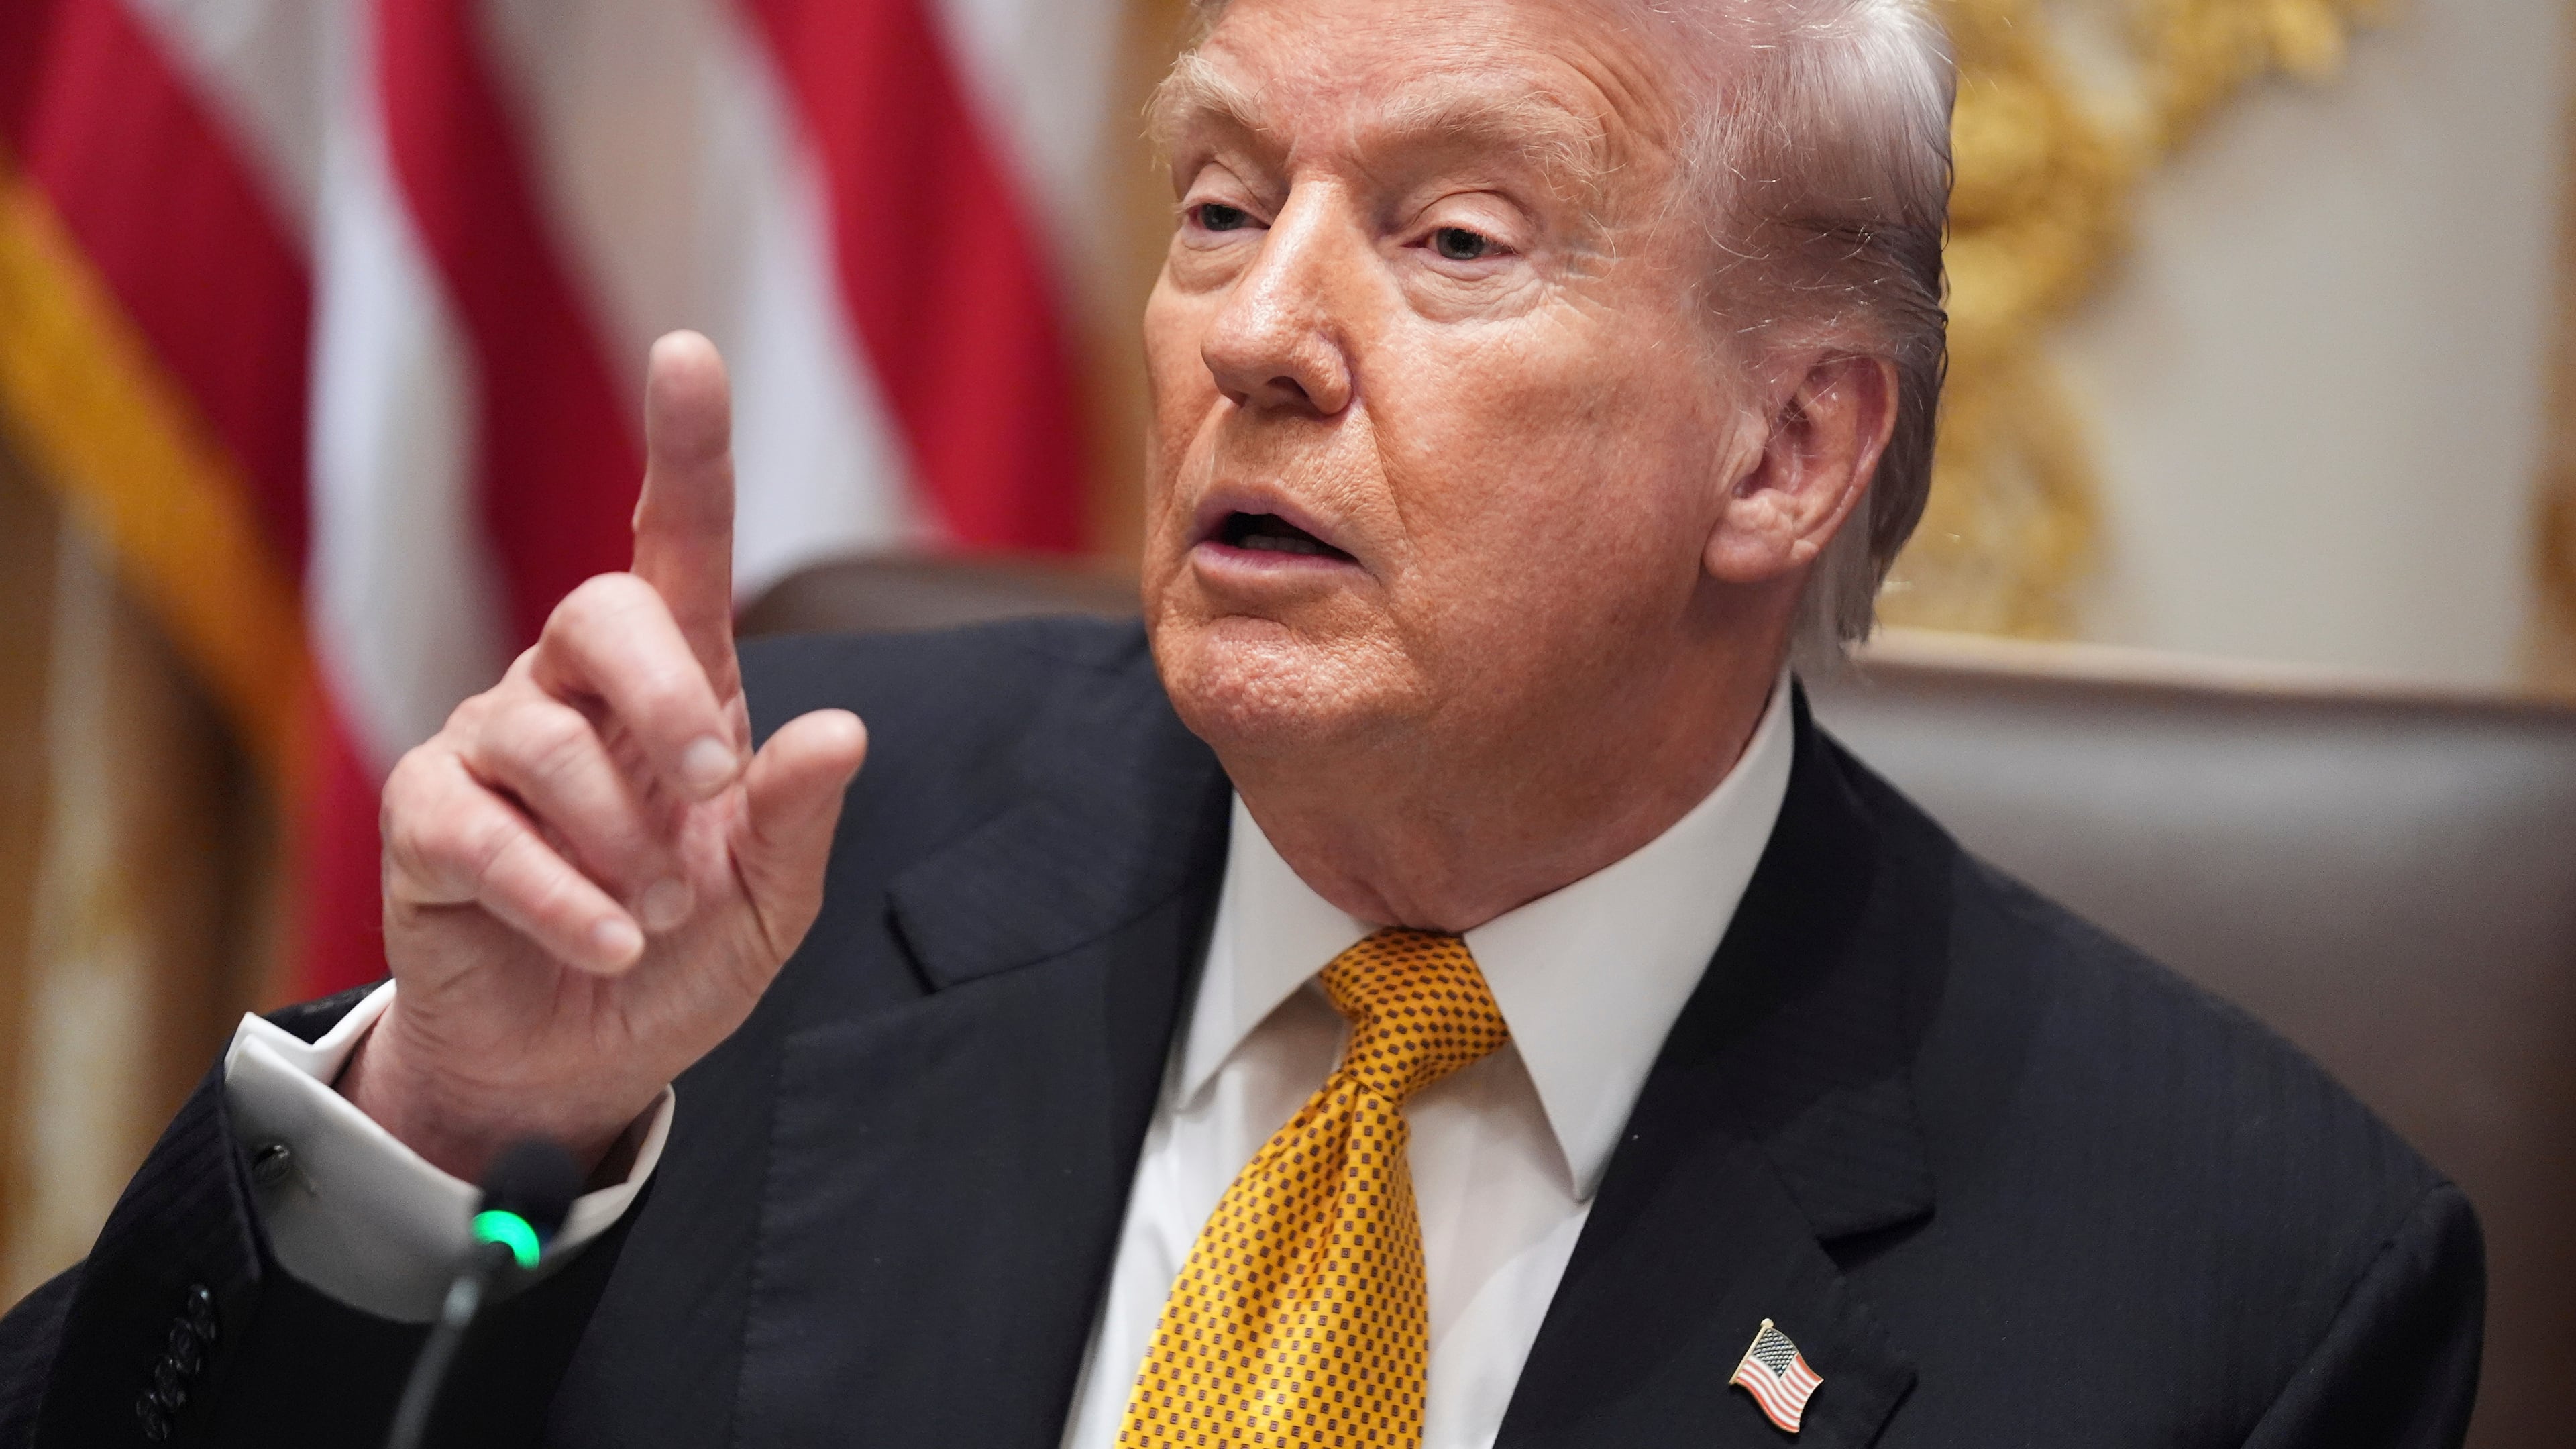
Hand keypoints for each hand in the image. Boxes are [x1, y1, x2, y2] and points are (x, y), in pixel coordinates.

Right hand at [341, 332, 868, 1181]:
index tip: (687, 353)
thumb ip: (797, 818)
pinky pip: (479, 827)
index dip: (684, 449)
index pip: (676, 542)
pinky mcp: (425, 820)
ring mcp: (489, 746)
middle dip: (664, 699)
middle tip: (711, 796)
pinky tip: (608, 942)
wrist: (580, 1063)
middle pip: (600, 611)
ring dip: (621, 838)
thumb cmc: (681, 956)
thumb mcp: (769, 901)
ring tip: (658, 914)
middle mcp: (575, 689)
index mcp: (678, 687)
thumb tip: (841, 730)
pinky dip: (559, 894)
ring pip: (541, 733)